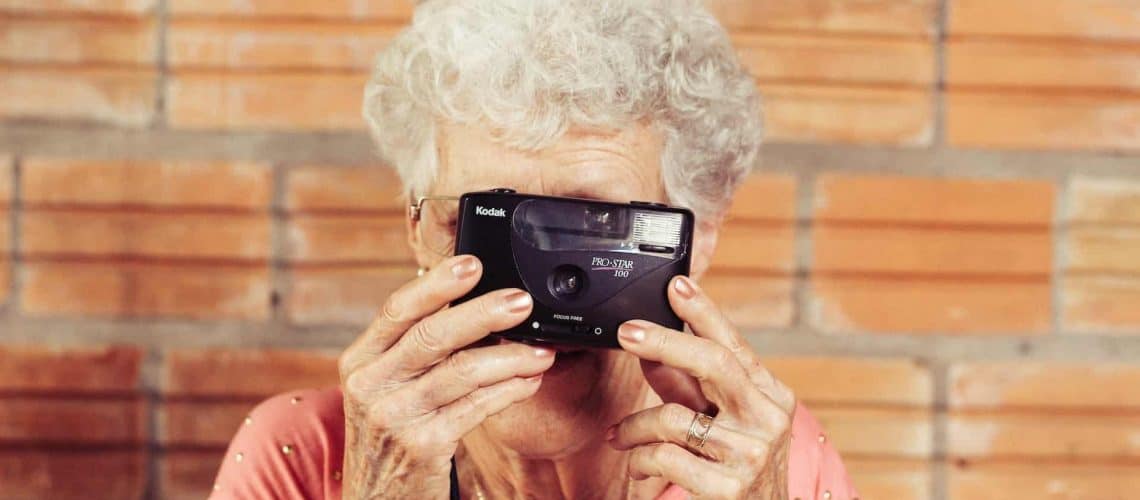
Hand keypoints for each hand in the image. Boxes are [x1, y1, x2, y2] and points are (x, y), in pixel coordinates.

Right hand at [338, 255, 554, 498]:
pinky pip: (475, 408)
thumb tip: (474, 305)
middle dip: (483, 313)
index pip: (397, 310)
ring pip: (462, 372)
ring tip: (541, 350)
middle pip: (432, 335)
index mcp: (360, 361)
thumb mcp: (387, 389)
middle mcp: (369, 386)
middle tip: (522, 301)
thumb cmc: (391, 437)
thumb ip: (417, 351)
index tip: (472, 263)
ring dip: (510, 358)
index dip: (436, 284)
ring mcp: (394, 417)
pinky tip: (529, 381)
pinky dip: (508, 391)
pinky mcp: (422, 446)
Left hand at [608, 276, 795, 499]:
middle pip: (714, 363)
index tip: (677, 285)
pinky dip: (639, 459)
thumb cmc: (734, 473)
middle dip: (666, 341)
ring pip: (674, 417)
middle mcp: (769, 421)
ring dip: (634, 426)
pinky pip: (664, 456)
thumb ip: (688, 388)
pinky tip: (637, 465)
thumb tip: (651, 350)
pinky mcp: (729, 487)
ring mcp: (752, 455)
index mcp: (771, 397)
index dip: (704, 312)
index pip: (734, 345)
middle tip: (627, 332)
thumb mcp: (719, 424)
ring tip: (620, 437)